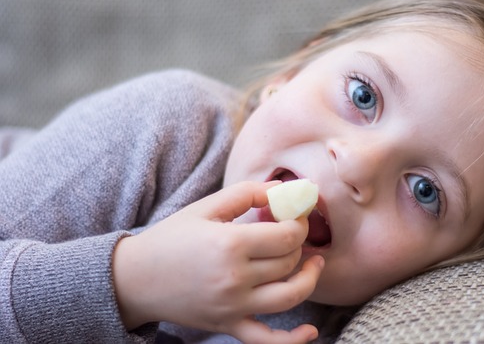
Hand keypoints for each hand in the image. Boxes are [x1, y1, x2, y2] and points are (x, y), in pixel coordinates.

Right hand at [113, 181, 323, 343]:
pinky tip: (311, 330)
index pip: (287, 235)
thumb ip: (247, 193)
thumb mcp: (207, 207)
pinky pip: (266, 341)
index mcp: (230, 244)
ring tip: (314, 263)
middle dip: (299, 243)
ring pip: (290, 297)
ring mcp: (233, 307)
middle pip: (289, 262)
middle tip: (294, 231)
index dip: (300, 222)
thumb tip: (284, 190)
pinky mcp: (228, 326)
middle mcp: (234, 278)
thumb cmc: (172, 238)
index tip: (296, 214)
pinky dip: (292, 340)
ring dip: (308, 279)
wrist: (134, 278)